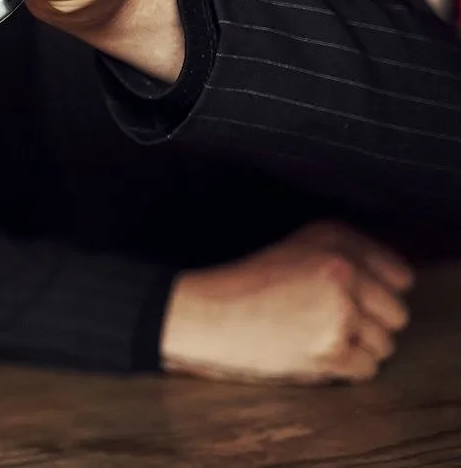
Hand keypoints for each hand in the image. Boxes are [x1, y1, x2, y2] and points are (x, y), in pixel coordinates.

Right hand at [161, 221, 413, 383]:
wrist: (205, 314)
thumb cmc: (247, 285)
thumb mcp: (294, 249)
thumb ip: (347, 256)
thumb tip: (402, 285)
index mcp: (331, 240)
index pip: (399, 275)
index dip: (380, 292)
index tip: (355, 299)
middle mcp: (340, 271)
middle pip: (396, 314)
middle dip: (371, 324)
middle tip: (330, 322)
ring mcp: (337, 311)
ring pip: (384, 344)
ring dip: (357, 347)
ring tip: (317, 336)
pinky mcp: (330, 348)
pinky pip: (367, 368)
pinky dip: (345, 368)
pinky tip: (313, 352)